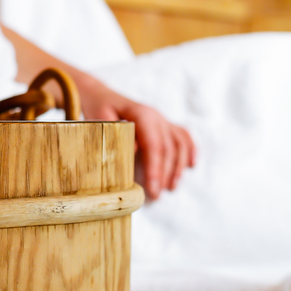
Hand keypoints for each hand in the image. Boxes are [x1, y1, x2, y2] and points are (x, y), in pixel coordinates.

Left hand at [79, 78, 194, 198]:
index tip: (152, 188)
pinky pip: (182, 135)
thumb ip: (115, 135)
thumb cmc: (99, 108)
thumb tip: (133, 153)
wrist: (101, 96)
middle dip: (164, 173)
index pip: (153, 145)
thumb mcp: (100, 120)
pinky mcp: (163, 124)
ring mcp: (162, 119)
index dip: (155, 168)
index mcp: (142, 114)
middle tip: (156, 195)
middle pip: (167, 147)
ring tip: (172, 187)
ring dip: (177, 166)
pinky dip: (190, 150)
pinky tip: (192, 164)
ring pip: (178, 144)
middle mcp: (156, 116)